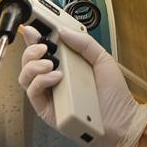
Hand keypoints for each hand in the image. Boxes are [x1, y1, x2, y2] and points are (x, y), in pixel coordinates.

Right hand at [19, 25, 146, 146]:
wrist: (121, 119)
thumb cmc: (113, 93)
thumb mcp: (102, 59)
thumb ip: (84, 43)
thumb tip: (63, 31)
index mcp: (65, 64)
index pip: (42, 48)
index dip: (34, 37)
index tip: (33, 27)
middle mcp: (53, 78)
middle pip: (28, 61)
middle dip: (31, 49)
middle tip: (43, 46)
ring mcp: (49, 94)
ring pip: (25, 77)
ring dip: (33, 65)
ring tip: (50, 63)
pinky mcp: (47, 110)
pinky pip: (33, 93)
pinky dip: (41, 81)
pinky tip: (56, 77)